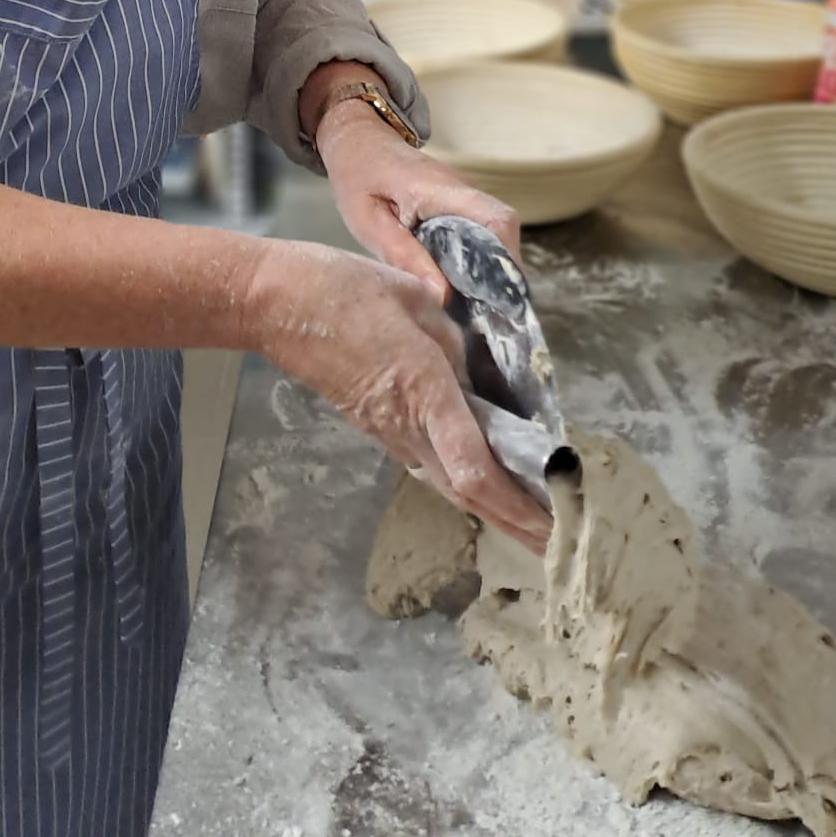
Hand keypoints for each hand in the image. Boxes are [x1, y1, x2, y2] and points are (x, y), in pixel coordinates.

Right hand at [245, 237, 551, 552]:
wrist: (277, 304)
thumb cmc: (343, 291)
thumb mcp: (414, 298)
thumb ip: (453, 340)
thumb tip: (473, 369)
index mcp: (424, 390)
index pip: (475, 468)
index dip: (516, 503)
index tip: (553, 523)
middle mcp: (408, 423)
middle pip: (469, 491)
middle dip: (515, 522)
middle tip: (558, 545)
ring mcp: (389, 430)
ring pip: (449, 482)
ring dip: (492, 508)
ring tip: (530, 524)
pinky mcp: (376, 424)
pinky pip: (429, 463)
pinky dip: (464, 482)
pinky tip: (483, 484)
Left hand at [317, 100, 522, 301]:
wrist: (357, 140)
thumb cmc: (359, 176)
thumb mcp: (368, 221)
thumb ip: (402, 254)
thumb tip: (441, 296)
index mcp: (442, 191)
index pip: (497, 220)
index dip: (507, 259)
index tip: (500, 299)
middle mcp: (464, 192)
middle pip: (503, 232)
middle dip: (502, 274)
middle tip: (488, 318)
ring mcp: (465, 198)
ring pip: (495, 235)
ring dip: (491, 270)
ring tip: (479, 312)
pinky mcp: (459, 207)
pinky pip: (480, 235)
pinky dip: (478, 262)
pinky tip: (464, 291)